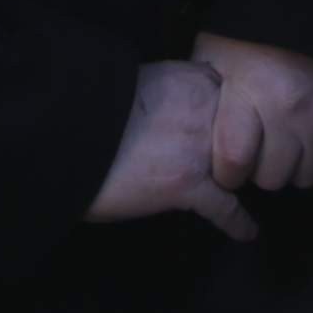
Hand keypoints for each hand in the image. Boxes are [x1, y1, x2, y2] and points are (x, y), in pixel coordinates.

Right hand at [88, 56, 256, 241]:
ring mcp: (198, 148)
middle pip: (247, 130)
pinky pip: (226, 207)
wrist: (65, 138)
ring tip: (246, 191)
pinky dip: (238, 222)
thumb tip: (189, 111)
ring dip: (242, 181)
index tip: (241, 126)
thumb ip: (176, 92)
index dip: (239, 113)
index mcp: (192, 80)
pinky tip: (247, 233)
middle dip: (245, 146)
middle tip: (241, 161)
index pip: (237, 95)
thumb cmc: (95, 114)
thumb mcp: (142, 84)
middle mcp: (203, 110)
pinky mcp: (186, 185)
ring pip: (241, 167)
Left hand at [199, 33, 312, 193]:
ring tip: (287, 141)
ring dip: (294, 165)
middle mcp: (293, 107)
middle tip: (260, 149)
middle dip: (260, 169)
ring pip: (307, 176)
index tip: (227, 168)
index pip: (234, 163)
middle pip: (272, 177)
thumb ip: (205, 92)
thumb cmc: (259, 28)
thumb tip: (192, 127)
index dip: (226, 173)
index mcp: (252, 90)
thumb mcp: (216, 50)